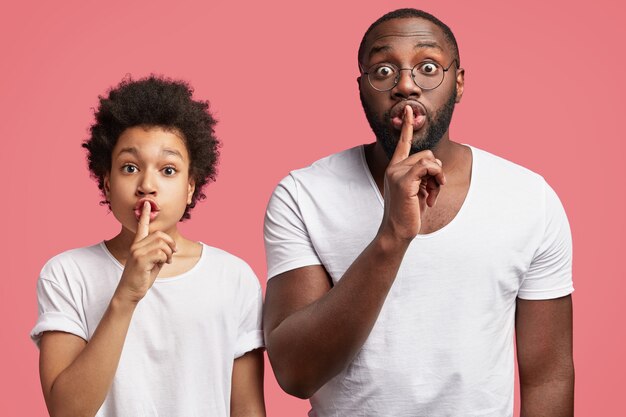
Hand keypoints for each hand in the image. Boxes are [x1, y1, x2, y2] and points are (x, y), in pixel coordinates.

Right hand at [114, 202, 176, 303]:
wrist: (130, 291)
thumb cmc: (141, 277)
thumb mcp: (152, 262)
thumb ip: (159, 252)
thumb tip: (171, 247)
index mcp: (138, 244)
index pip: (141, 226)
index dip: (145, 214)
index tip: (147, 203)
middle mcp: (136, 245)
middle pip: (160, 235)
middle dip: (171, 244)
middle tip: (172, 254)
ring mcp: (137, 251)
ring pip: (162, 243)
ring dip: (169, 253)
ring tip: (167, 261)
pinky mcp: (140, 259)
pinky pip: (160, 252)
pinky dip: (166, 258)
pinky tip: (164, 264)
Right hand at [379, 105, 445, 240]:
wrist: (397, 231)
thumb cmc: (408, 213)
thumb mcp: (417, 190)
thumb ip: (423, 175)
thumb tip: (436, 166)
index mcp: (396, 168)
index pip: (403, 143)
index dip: (407, 125)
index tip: (410, 110)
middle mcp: (394, 167)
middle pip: (428, 154)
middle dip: (437, 173)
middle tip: (432, 192)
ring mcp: (397, 173)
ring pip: (430, 160)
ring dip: (438, 178)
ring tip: (431, 196)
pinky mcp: (403, 180)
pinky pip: (428, 167)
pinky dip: (436, 179)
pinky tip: (431, 197)